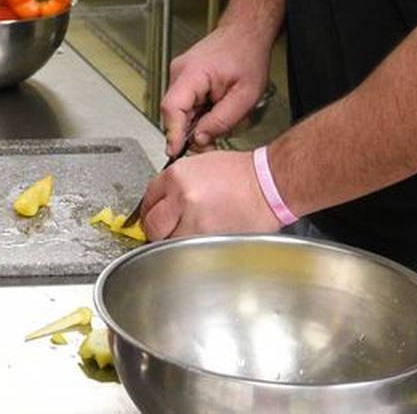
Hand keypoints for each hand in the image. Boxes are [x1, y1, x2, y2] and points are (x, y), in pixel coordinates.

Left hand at [139, 150, 280, 238]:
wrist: (268, 184)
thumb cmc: (241, 174)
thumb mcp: (199, 165)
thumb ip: (177, 183)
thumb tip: (163, 202)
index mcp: (177, 176)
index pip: (148, 198)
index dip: (149, 209)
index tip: (152, 215)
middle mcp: (182, 198)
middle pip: (152, 224)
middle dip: (155, 230)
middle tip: (162, 231)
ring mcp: (195, 221)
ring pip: (168, 242)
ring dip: (171, 243)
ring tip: (183, 238)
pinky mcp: (210, 240)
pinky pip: (189, 251)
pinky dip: (190, 251)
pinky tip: (198, 244)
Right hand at [159, 17, 270, 155]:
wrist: (245, 34)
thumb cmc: (247, 57)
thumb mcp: (245, 96)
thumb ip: (221, 121)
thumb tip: (200, 140)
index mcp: (193, 73)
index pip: (172, 108)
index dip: (173, 133)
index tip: (175, 152)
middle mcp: (179, 72)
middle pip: (173, 113)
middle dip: (189, 132)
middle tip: (212, 142)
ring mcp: (179, 74)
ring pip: (179, 110)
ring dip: (195, 122)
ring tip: (220, 115)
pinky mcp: (183, 78)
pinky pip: (184, 103)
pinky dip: (196, 113)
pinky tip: (214, 108)